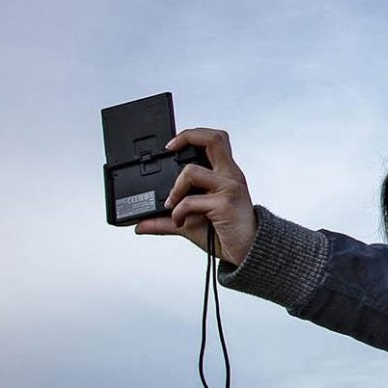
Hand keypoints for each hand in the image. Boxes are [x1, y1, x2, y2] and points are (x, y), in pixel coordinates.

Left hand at [132, 127, 256, 265]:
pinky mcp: (225, 204)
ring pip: (192, 170)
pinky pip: (190, 201)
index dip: (192, 135)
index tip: (171, 146)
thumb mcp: (191, 222)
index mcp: (226, 174)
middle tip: (169, 150)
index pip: (215, 140)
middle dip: (187, 137)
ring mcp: (229, 188)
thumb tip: (140, 224)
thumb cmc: (226, 234)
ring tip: (172, 204)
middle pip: (213, 139)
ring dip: (175, 188)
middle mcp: (230, 176)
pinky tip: (180, 221)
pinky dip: (178, 212)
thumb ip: (167, 220)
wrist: (247, 252)